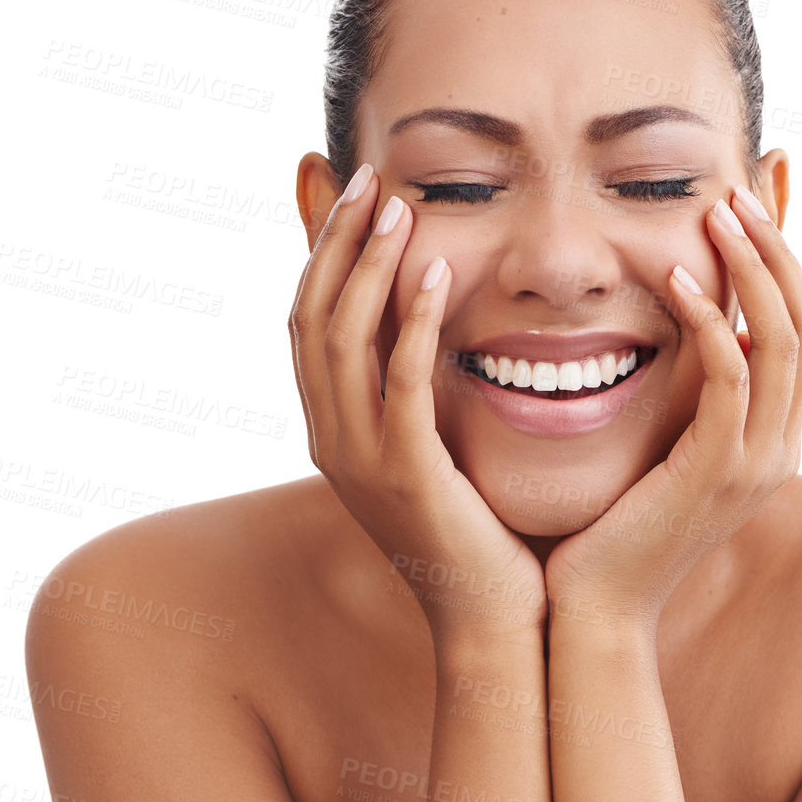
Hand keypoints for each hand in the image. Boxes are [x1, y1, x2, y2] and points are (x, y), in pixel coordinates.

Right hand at [288, 164, 548, 644]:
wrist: (492, 623)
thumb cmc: (479, 535)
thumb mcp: (434, 451)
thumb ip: (420, 393)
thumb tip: (427, 333)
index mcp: (333, 431)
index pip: (309, 322)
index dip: (324, 253)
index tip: (356, 192)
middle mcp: (331, 439)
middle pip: (311, 317)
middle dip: (337, 241)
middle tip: (370, 178)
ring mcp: (360, 459)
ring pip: (343, 340)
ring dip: (368, 265)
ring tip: (398, 205)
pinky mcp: (407, 475)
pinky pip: (401, 384)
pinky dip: (412, 323)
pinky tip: (435, 274)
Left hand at [543, 184, 801, 632]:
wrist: (594, 610)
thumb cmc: (611, 527)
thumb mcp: (659, 449)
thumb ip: (680, 395)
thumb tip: (676, 334)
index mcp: (773, 439)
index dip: (787, 261)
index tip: (752, 201)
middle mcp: (781, 448)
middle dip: (778, 249)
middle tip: (735, 191)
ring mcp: (756, 462)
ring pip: (781, 340)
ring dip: (753, 267)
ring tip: (715, 211)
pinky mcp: (716, 471)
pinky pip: (730, 376)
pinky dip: (710, 319)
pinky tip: (674, 278)